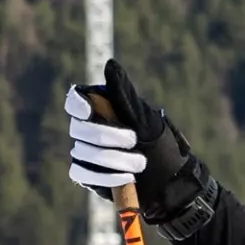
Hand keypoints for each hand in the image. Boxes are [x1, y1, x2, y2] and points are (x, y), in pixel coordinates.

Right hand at [63, 58, 223, 237]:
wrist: (168, 180)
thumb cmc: (158, 143)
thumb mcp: (146, 117)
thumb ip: (125, 94)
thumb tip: (110, 65)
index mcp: (101, 109)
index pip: (76, 100)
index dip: (78, 104)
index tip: (89, 110)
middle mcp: (89, 128)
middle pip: (80, 128)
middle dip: (106, 136)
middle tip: (134, 142)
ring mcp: (85, 152)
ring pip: (83, 152)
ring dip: (112, 159)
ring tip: (139, 165)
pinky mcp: (87, 174)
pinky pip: (81, 173)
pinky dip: (103, 176)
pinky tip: (125, 178)